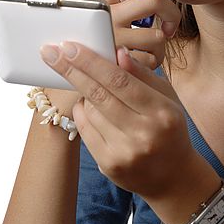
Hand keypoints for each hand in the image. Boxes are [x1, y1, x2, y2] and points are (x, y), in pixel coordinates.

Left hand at [39, 40, 200, 201]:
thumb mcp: (166, 99)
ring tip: (93, 89)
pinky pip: (85, 129)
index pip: (120, 81)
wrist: (173, 176)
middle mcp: (143, 134)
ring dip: (84, 94)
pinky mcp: (109, 164)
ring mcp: (124, 152)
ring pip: (90, 111)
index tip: (70, 47)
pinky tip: (91, 107)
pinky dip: (83, 113)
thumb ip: (142, 75)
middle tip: (50, 52)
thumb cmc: (169, 129)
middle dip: (71, 71)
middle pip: (99, 95)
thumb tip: (117, 52)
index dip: (92, 62)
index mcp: (162, 112)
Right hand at [98, 0, 180, 69]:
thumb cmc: (97, 46)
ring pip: (158, 35)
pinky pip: (153, 58)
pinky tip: (143, 63)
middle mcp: (105, 20)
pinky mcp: (121, 64)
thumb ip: (121, 2)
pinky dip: (153, 61)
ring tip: (150, 50)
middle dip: (171, 11)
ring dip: (161, 44)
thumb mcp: (100, 20)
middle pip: (152, 0)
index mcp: (100, 4)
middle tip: (170, 23)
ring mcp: (113, 41)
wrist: (82, 77)